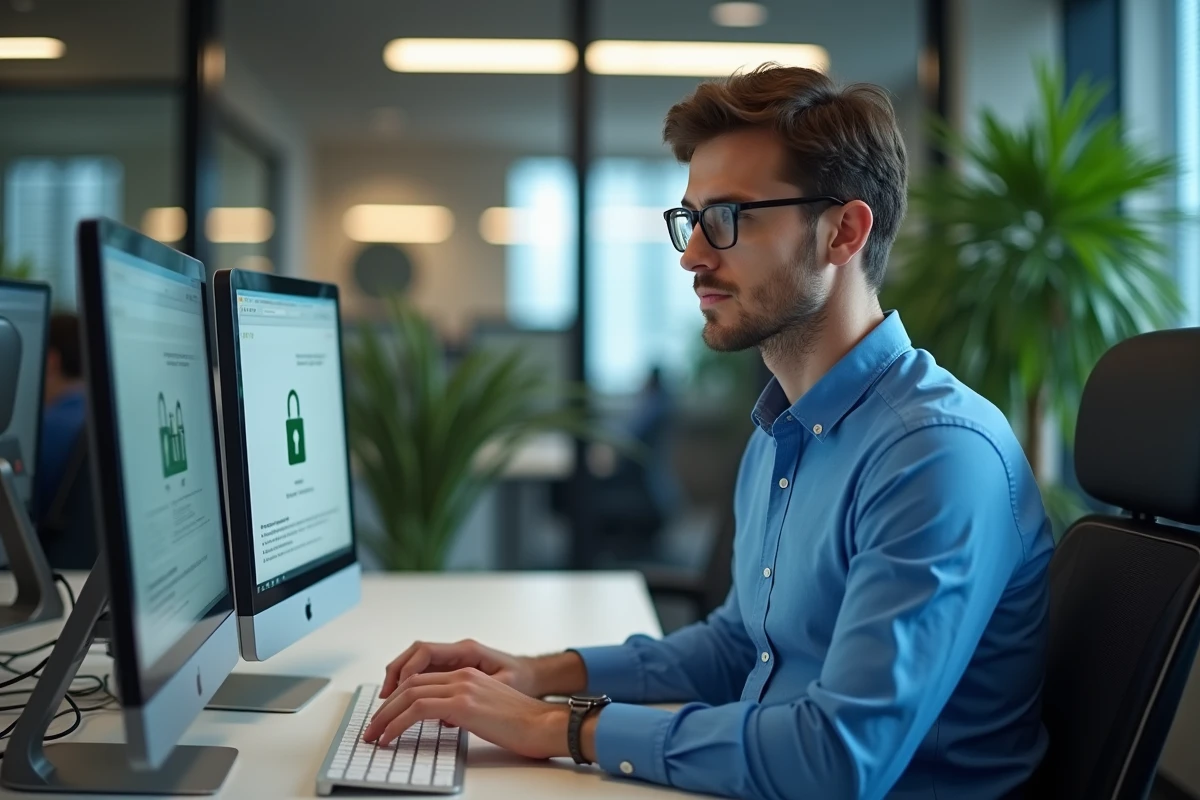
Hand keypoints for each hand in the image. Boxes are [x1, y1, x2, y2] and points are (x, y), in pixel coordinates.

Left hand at [364, 668, 572, 759]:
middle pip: (410, 684)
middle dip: (385, 707)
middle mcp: (463, 675)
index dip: (398, 697)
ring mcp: (462, 687)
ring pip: (409, 694)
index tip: (385, 716)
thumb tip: (441, 722)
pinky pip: (417, 709)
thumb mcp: (487, 711)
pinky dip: (396, 724)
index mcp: (468, 675)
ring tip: (374, 735)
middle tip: (371, 728)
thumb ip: (463, 709)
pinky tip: (389, 738)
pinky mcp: (462, 703)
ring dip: (385, 716)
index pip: (422, 679)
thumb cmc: (523, 725)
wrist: (544, 725)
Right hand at [380, 639, 535, 698]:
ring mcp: (454, 659)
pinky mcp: (454, 669)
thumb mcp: (501, 688)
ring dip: (399, 681)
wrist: (534, 675)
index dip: (406, 672)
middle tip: (382, 703)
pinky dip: (410, 685)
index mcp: (467, 651)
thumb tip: (446, 717)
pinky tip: (405, 703)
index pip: (425, 653)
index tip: (395, 694)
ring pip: (416, 663)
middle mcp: (458, 651)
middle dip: (394, 677)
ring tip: (387, 703)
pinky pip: (425, 672)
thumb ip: (473, 699)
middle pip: (414, 655)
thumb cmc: (522, 680)